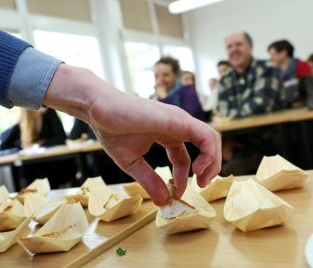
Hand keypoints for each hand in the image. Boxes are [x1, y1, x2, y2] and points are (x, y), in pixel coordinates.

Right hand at [44, 65, 221, 205]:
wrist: (99, 111)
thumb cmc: (112, 130)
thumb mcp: (132, 163)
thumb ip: (149, 180)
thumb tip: (163, 202)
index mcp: (167, 134)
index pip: (183, 158)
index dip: (184, 178)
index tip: (177, 193)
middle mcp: (177, 126)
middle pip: (205, 146)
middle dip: (208, 169)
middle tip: (201, 186)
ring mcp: (180, 121)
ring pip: (211, 140)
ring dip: (213, 162)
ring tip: (203, 179)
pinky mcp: (179, 119)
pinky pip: (206, 136)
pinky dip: (210, 154)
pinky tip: (198, 169)